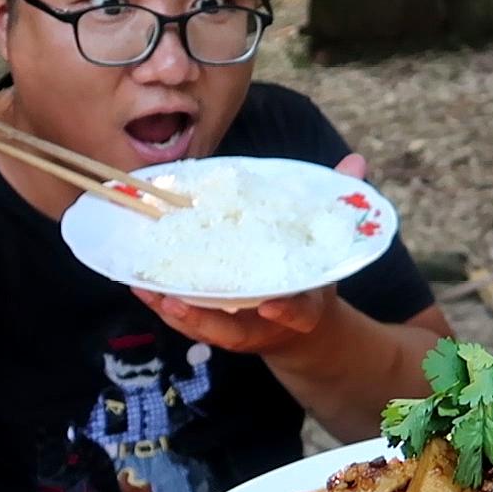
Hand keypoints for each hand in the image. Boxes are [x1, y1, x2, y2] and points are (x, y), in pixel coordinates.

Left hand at [133, 153, 366, 354]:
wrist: (303, 326)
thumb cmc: (312, 278)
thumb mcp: (331, 246)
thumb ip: (339, 207)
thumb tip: (355, 162)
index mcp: (303, 308)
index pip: (298, 313)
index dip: (286, 311)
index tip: (272, 308)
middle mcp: (266, 324)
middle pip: (234, 328)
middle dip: (204, 318)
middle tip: (176, 301)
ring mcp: (237, 328)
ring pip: (202, 326)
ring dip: (171, 309)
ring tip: (143, 287)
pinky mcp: (215, 325)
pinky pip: (186, 318)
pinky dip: (162, 303)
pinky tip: (137, 283)